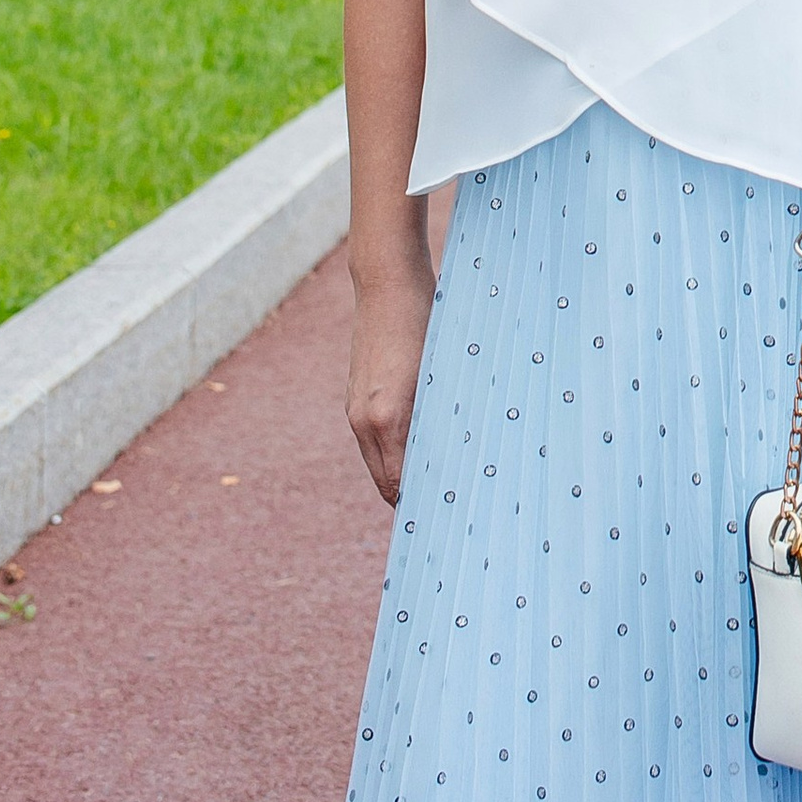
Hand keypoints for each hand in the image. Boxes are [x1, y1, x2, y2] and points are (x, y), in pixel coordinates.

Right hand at [347, 254, 435, 506]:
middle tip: (444, 512)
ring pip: (380, 459)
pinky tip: (422, 447)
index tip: (443, 519)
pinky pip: (376, 437)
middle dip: (409, 498)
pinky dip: (395, 450)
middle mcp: (363, 419)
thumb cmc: (420, 321)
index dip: (418, 504)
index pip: (397, 484)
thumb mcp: (434, 373)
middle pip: (385, 479)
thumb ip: (432, 418)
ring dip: (403, 474)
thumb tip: (444, 457)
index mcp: (383, 419)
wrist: (388, 282)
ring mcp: (356, 407)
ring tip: (436, 486)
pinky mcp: (359, 394)